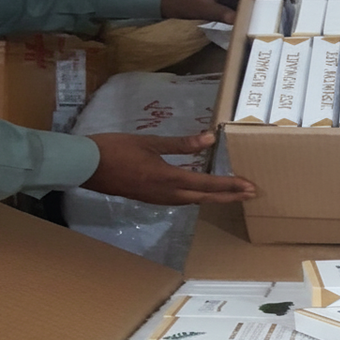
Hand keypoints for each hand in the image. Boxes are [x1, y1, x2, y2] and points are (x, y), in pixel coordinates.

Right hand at [82, 133, 256, 204]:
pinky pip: (182, 201)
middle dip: (230, 196)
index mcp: (170, 178)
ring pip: (195, 201)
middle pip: (207, 198)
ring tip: (233, 195)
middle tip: (251, 193)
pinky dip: (198, 197)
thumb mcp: (150, 142)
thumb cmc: (116, 149)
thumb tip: (209, 138)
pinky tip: (203, 193)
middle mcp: (169, 194)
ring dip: (216, 198)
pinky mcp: (152, 199)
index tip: (250, 186)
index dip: (231, 186)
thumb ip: (181, 143)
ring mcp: (160, 199)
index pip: (208, 184)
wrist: (88, 167)